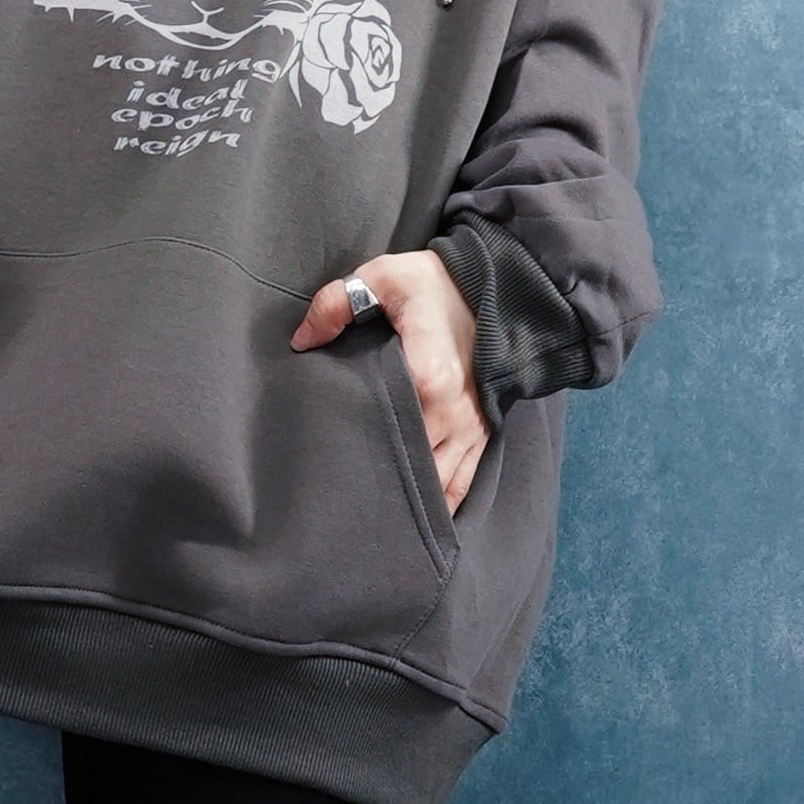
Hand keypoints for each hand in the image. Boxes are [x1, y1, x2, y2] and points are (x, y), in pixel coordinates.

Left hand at [290, 244, 487, 508]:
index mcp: (426, 377)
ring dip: (413, 505)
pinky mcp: (482, 431)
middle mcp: (451, 412)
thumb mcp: (383, 277)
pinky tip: (421, 524)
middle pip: (412, 467)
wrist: (501, 286)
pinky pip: (464, 481)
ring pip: (440, 485)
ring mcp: (470, 427)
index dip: (360, 451)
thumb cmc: (438, 284)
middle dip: (383, 489)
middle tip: (346, 510)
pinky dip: (444, 504)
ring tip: (379, 526)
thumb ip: (336, 303)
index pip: (388, 429)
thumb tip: (302, 340)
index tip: (331, 468)